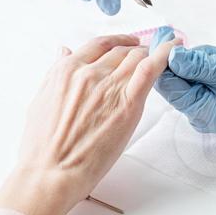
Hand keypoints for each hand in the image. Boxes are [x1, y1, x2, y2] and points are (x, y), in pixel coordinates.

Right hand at [0, 34, 170, 214]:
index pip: (99, 45)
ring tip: (160, 53)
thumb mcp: (41, 99)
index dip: (117, 41)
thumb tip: (62, 51)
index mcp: (67, 70)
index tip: (126, 42)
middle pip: (120, 51)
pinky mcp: (127, 105)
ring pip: (136, 58)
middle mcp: (89, 73)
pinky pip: (150, 70)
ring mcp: (109, 88)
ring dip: (149, 53)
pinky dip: (164, 55)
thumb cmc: (42, 146)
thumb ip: (55, 72)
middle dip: (135, 49)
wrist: (50, 172)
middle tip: (145, 52)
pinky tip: (174, 47)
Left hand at [150, 29, 215, 137]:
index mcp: (200, 112)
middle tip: (212, 54)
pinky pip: (201, 75)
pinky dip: (210, 64)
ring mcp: (205, 104)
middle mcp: (198, 112)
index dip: (164, 61)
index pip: (169, 86)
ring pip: (189, 73)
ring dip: (203, 61)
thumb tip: (172, 56)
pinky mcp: (212, 95)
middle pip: (176, 79)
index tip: (168, 39)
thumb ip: (200, 66)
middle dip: (190, 60)